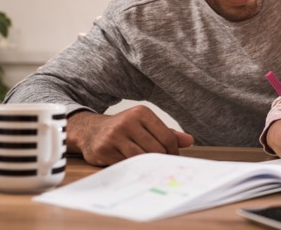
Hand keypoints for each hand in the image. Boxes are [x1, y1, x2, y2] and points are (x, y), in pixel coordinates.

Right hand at [67, 105, 193, 165]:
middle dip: (161, 159)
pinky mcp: (104, 150)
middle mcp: (127, 122)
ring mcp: (114, 136)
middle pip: (156, 149)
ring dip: (148, 165)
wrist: (90, 130)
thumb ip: (167, 133)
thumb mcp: (145, 124)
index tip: (172, 158)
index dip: (173, 151)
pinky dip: (133, 168)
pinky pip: (126, 164)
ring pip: (141, 158)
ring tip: (150, 167)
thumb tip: (189, 140)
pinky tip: (134, 167)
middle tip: (162, 165)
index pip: (167, 137)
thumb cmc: (124, 129)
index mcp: (141, 112)